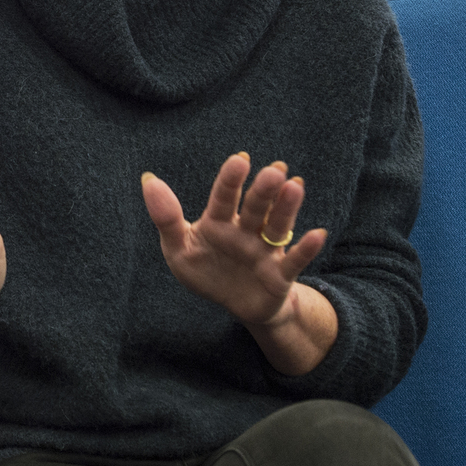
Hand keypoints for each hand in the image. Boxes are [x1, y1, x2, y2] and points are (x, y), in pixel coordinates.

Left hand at [141, 153, 337, 374]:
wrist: (235, 305)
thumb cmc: (206, 271)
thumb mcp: (179, 249)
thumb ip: (166, 218)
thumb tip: (148, 178)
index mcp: (219, 221)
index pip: (224, 197)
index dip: (231, 180)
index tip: (239, 160)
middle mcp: (245, 231)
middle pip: (255, 208)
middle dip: (263, 191)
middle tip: (274, 170)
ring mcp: (265, 251)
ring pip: (277, 227)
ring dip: (286, 208)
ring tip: (295, 185)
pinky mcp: (280, 275)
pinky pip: (295, 262)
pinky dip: (306, 249)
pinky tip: (317, 233)